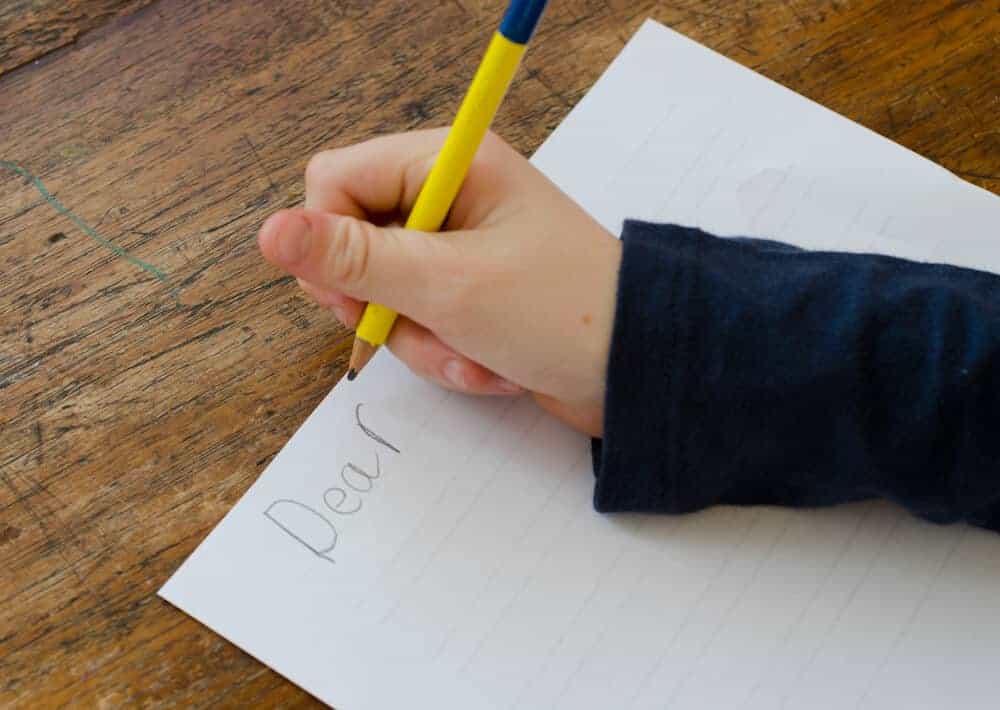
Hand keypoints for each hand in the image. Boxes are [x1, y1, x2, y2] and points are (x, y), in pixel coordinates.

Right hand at [257, 129, 620, 436]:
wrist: (640, 372)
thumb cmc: (559, 313)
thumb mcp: (448, 285)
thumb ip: (355, 259)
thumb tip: (270, 232)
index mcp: (450, 164)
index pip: (335, 179)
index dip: (327, 239)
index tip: (351, 293)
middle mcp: (451, 197)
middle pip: (354, 241)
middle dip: (381, 303)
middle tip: (419, 325)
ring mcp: (460, 249)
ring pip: (385, 294)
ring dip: (422, 341)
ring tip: (473, 356)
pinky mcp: (471, 294)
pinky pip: (422, 323)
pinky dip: (446, 355)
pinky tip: (489, 369)